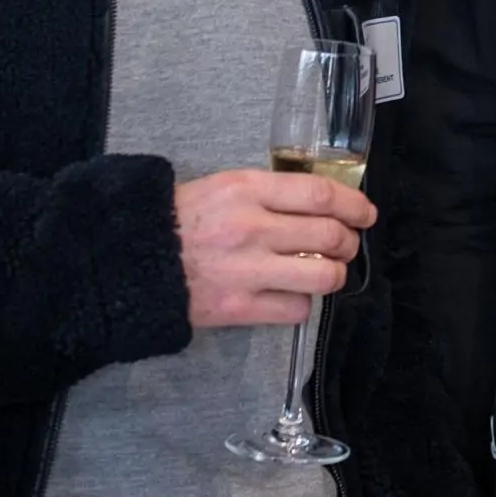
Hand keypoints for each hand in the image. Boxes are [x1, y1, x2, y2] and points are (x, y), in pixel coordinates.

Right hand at [173, 168, 375, 328]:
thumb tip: (318, 203)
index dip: (353, 204)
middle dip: (349, 242)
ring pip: (322, 276)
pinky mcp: (238, 307)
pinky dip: (302, 304)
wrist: (130, 261)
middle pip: (329, 235)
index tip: (365, 213)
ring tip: (328, 272)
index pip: (319, 194)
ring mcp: (246, 270)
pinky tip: (293, 295)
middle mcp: (251, 227)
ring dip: (335, 275)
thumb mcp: (220, 187)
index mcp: (246, 189)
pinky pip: (295, 309)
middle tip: (347, 245)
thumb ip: (267, 193)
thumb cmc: (177, 221)